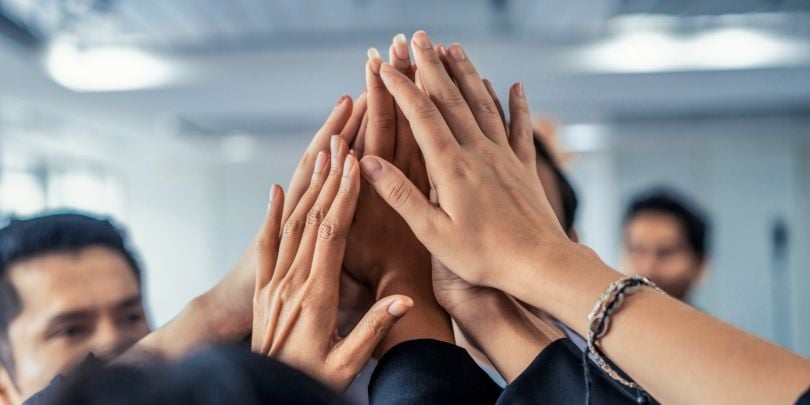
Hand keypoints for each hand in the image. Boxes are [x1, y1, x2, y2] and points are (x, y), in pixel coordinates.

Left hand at [251, 136, 411, 391]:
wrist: (266, 391)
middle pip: (311, 217)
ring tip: (321, 150)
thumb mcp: (345, 364)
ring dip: (307, 184)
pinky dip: (272, 212)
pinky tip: (277, 187)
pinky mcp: (264, 286)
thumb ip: (372, 330)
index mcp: (316, 296)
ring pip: (291, 222)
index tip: (356, 164)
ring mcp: (274, 281)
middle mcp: (291, 281)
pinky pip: (267, 242)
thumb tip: (404, 300)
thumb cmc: (310, 379)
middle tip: (343, 138)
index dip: (344, 197)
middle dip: (330, 175)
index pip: (331, 234)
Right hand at [359, 31, 571, 291]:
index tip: (384, 65)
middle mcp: (478, 153)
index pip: (422, 116)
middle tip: (419, 38)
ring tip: (454, 48)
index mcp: (451, 168)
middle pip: (451, 99)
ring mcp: (504, 157)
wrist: (540, 265)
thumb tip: (368, 161)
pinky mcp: (524, 168)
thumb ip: (400, 195)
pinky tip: (514, 86)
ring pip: (483, 104)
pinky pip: (519, 128)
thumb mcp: (432, 233)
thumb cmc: (483, 257)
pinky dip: (517, 104)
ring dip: (467, 74)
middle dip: (432, 66)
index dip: (401, 88)